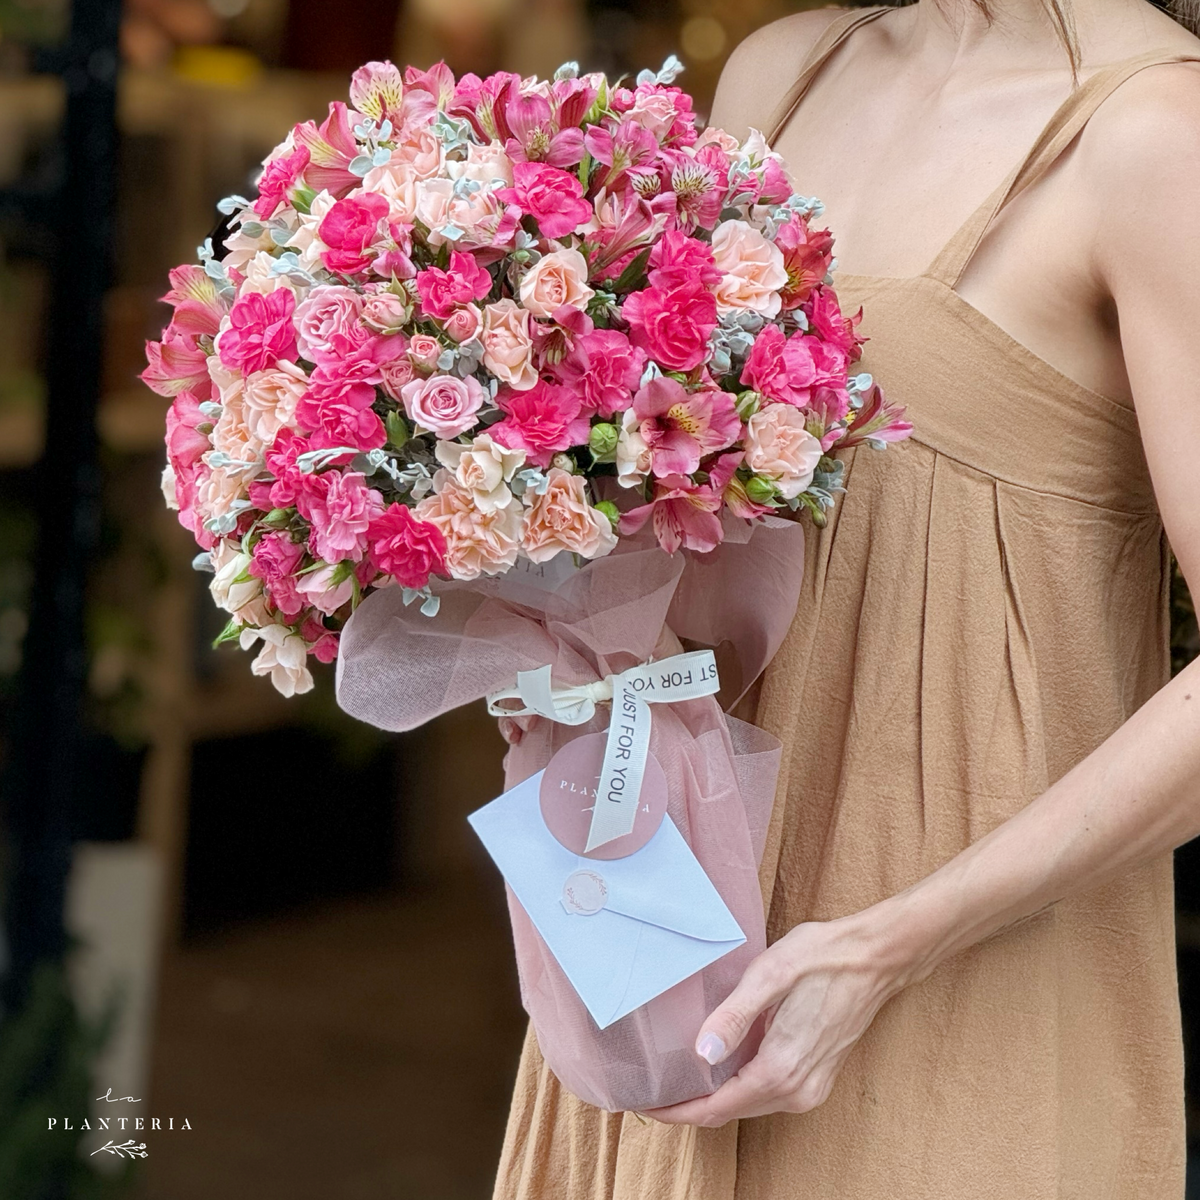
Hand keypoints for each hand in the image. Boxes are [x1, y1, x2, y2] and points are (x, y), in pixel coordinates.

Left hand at [645, 911, 909, 1126]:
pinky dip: (738, 1088)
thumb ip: (733, 1017)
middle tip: (652, 1090)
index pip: (716, 1108)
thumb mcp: (769, 976)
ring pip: (748, 1105)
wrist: (875, 958)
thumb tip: (702, 1053)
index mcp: (781, 1069)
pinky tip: (718, 1067)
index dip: (677, 1111)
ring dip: (713, 1097)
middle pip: (730, 1112)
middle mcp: (797, 1090)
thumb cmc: (821, 958)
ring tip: (677, 1079)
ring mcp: (810, 1087)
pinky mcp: (816, 1077)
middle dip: (689, 1106)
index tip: (644, 1104)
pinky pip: (767, 1094)